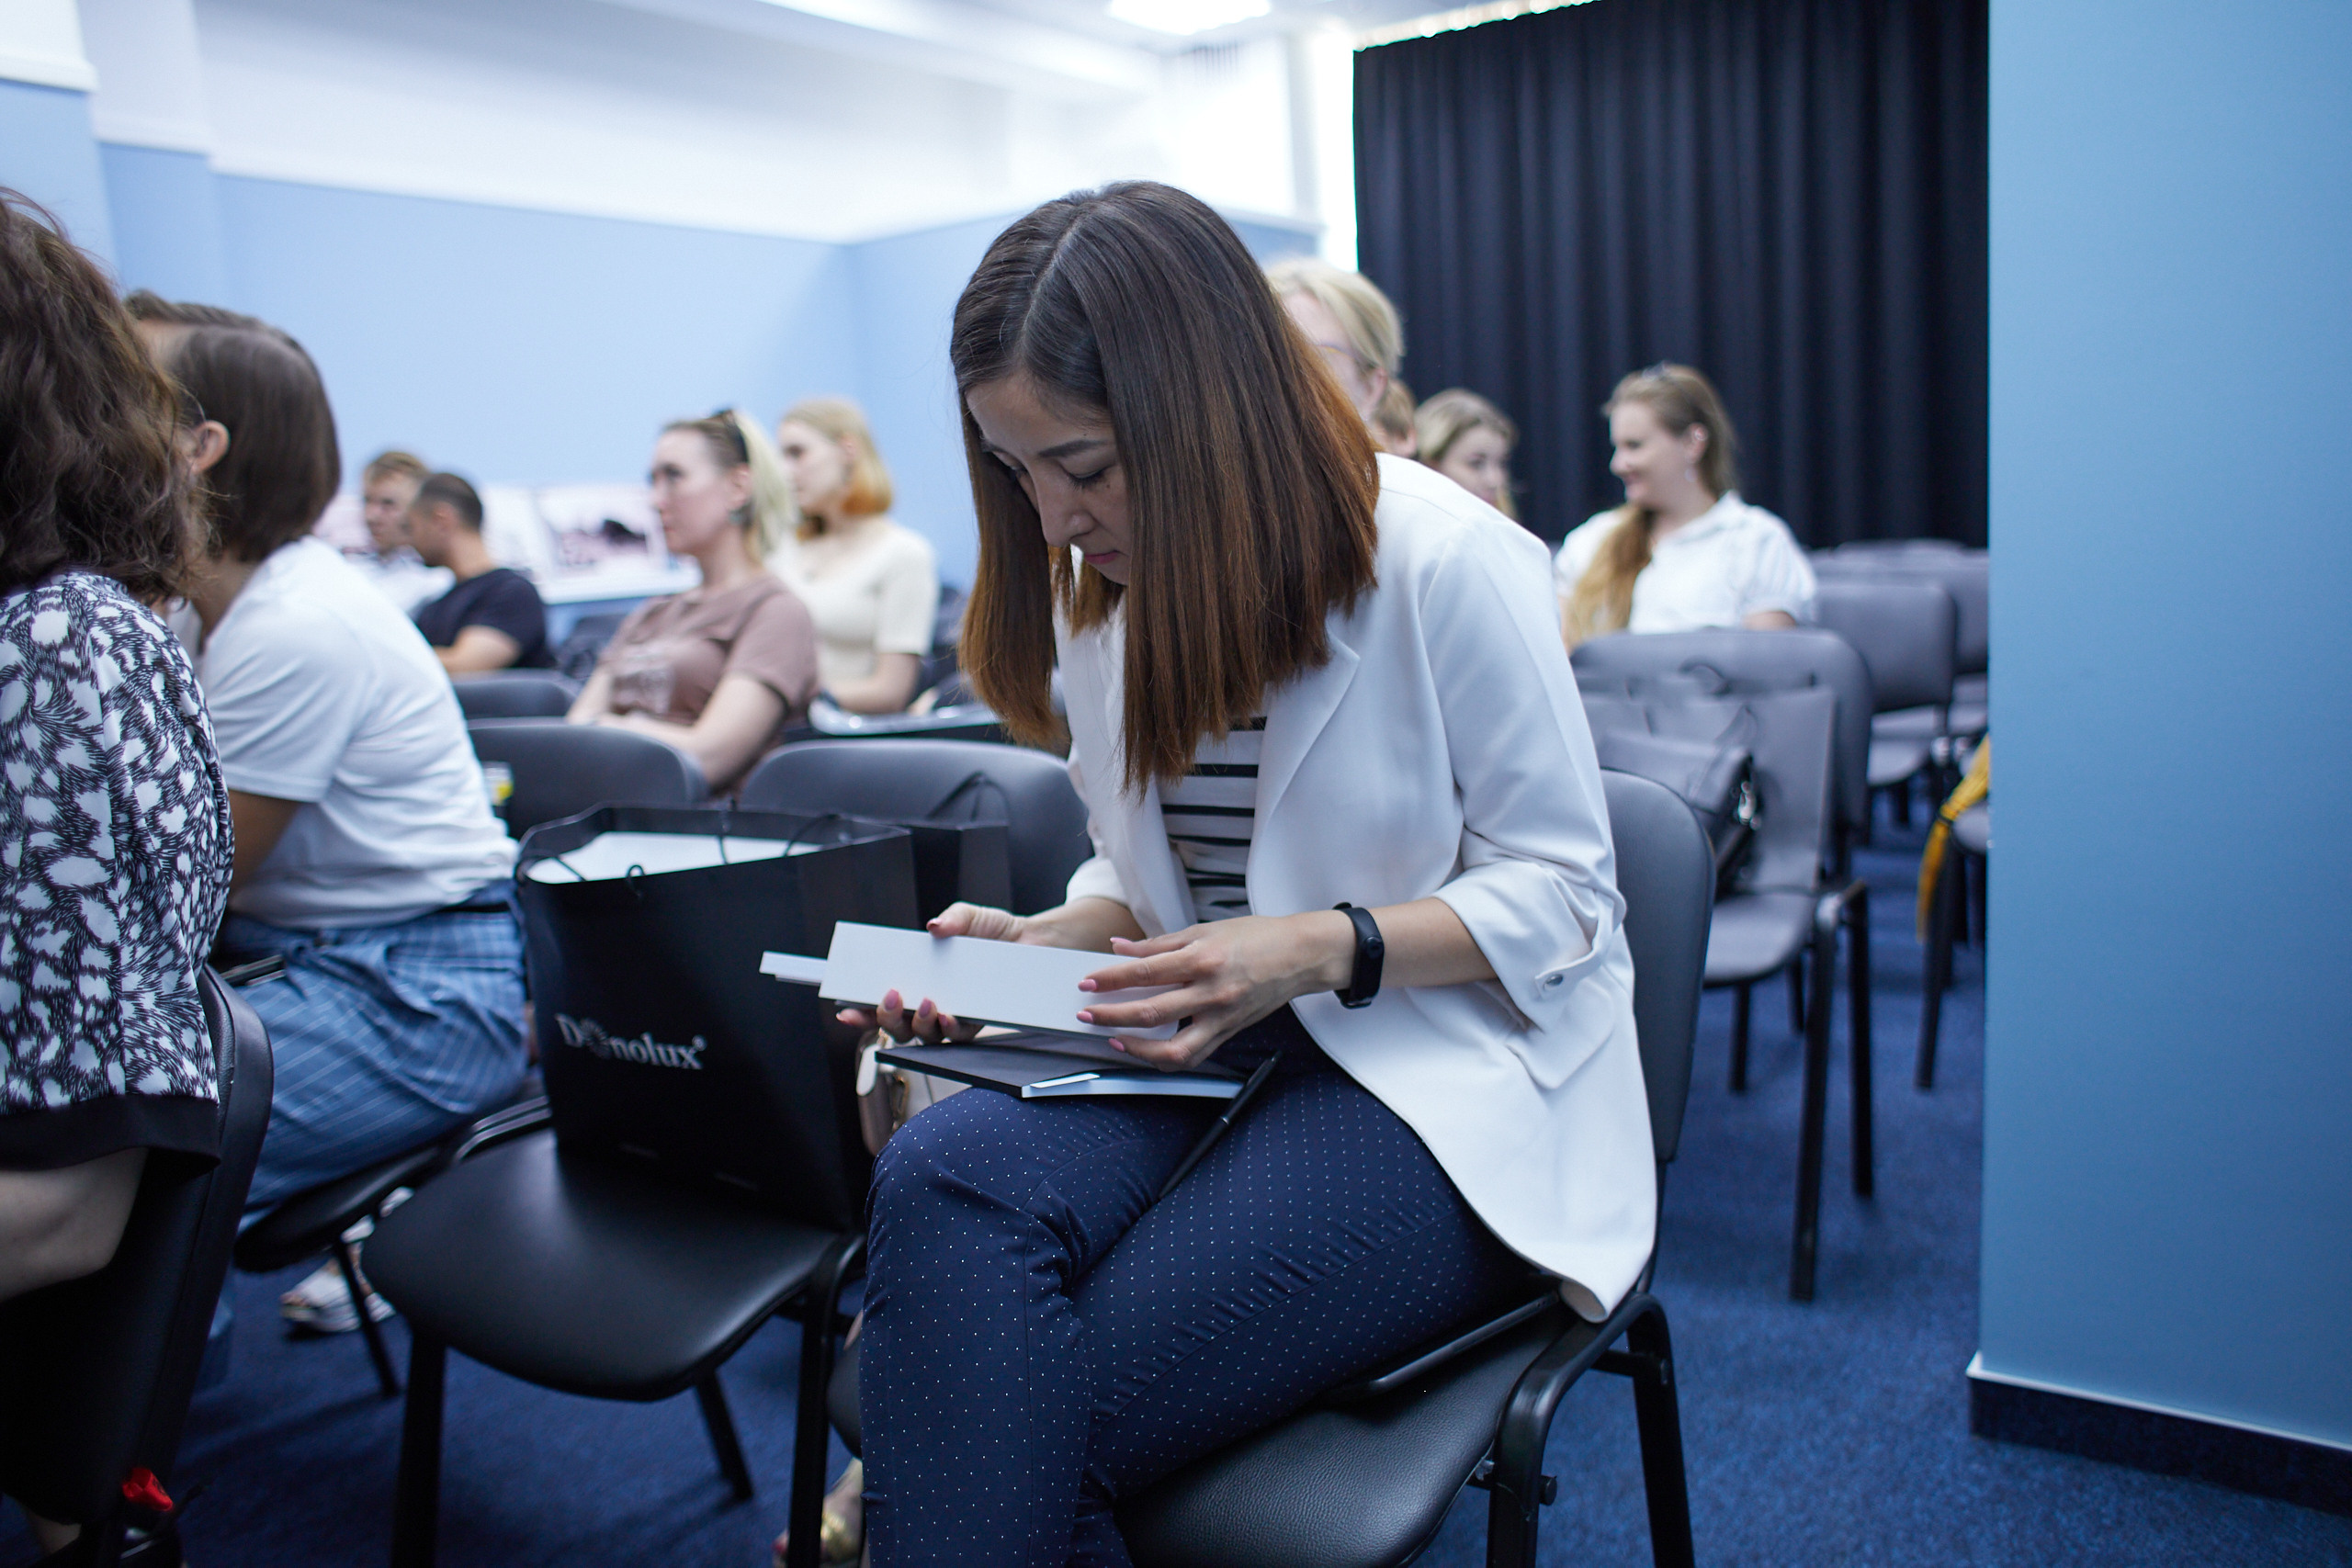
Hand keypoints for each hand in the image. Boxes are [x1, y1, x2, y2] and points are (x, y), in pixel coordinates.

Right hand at [832, 903, 1077, 1044]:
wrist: (1033, 942)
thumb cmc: (995, 932)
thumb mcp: (969, 918)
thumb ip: (952, 919)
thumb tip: (934, 927)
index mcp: (919, 979)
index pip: (882, 1001)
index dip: (860, 1011)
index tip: (844, 1010)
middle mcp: (931, 1002)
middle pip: (897, 1025)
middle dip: (886, 1018)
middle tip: (890, 996)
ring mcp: (953, 1015)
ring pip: (925, 1036)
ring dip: (919, 1024)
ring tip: (927, 1002)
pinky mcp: (978, 1022)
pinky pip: (958, 1035)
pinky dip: (950, 1027)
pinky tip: (950, 1015)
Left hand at [1072, 912, 1353, 1071]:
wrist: (1300, 956)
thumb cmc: (1256, 938)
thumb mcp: (1205, 930)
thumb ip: (1160, 944)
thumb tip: (1121, 948)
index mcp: (1203, 959)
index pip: (1146, 972)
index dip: (1111, 979)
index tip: (1088, 982)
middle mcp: (1211, 992)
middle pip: (1150, 1011)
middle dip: (1111, 1014)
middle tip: (1087, 1013)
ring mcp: (1221, 1017)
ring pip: (1172, 1048)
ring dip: (1136, 1048)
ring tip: (1113, 1039)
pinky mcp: (1229, 1032)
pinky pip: (1193, 1056)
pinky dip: (1165, 1057)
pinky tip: (1145, 1049)